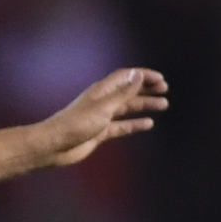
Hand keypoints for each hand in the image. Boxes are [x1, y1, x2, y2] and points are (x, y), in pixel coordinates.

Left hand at [33, 68, 168, 167]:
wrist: (54, 146)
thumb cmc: (77, 124)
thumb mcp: (104, 106)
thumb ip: (123, 92)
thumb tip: (139, 75)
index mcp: (102, 91)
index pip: (126, 77)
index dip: (143, 76)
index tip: (161, 79)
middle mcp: (102, 101)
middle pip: (128, 91)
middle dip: (147, 89)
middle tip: (165, 91)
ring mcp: (101, 117)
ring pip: (127, 108)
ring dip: (144, 105)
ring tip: (163, 105)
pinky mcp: (100, 132)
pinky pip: (121, 126)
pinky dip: (135, 124)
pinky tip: (148, 124)